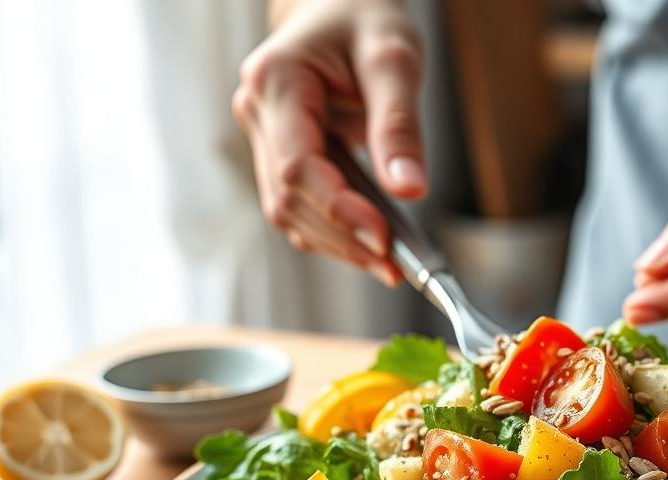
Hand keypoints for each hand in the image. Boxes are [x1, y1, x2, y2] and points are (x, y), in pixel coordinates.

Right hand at [232, 0, 425, 285]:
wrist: (339, 4)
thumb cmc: (364, 19)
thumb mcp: (394, 59)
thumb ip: (399, 125)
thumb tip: (409, 190)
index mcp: (276, 81)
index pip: (297, 166)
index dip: (338, 210)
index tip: (382, 239)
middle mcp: (258, 111)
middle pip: (289, 197)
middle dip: (342, 237)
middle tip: (395, 265)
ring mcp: (263, 135)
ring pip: (289, 210)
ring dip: (337, 243)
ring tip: (389, 263)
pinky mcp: (279, 153)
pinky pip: (300, 204)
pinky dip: (334, 229)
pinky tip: (371, 244)